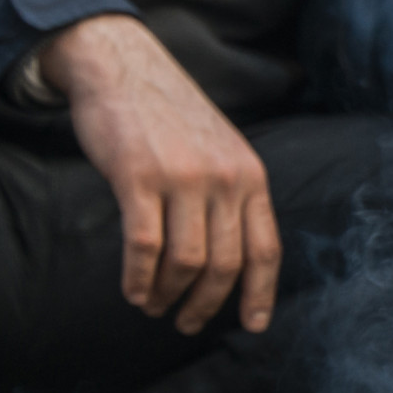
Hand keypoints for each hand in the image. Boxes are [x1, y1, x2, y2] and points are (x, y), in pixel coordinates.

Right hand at [41, 15, 279, 335]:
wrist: (126, 67)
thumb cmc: (171, 117)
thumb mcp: (220, 151)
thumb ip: (231, 194)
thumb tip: (230, 256)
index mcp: (251, 174)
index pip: (267, 247)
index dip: (261, 292)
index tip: (255, 325)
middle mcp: (225, 177)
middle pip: (226, 263)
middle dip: (206, 304)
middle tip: (185, 322)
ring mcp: (183, 177)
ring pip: (187, 261)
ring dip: (168, 294)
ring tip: (153, 304)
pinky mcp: (139, 177)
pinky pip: (145, 246)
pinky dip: (138, 278)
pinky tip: (132, 289)